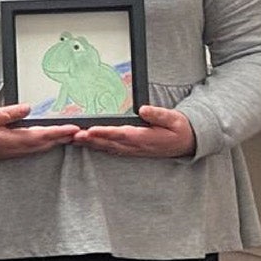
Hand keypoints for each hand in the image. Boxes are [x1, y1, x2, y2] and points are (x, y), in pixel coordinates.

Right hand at [0, 104, 78, 160]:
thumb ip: (9, 113)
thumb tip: (27, 108)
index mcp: (13, 140)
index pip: (41, 135)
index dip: (59, 132)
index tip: (73, 128)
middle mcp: (19, 148)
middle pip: (48, 143)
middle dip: (65, 137)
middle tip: (83, 130)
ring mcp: (19, 151)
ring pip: (45, 146)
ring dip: (60, 140)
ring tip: (75, 133)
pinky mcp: (18, 151)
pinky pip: (38, 147)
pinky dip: (50, 142)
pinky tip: (57, 138)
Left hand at [72, 104, 195, 158]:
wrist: (187, 143)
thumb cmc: (180, 129)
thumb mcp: (174, 119)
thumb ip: (158, 114)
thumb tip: (143, 109)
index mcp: (145, 137)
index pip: (120, 134)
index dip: (104, 133)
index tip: (90, 130)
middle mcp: (136, 146)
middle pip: (109, 143)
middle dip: (90, 140)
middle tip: (73, 135)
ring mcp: (133, 150)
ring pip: (108, 148)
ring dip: (90, 144)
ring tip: (73, 139)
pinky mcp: (132, 151)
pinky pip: (112, 150)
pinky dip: (98, 147)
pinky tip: (88, 144)